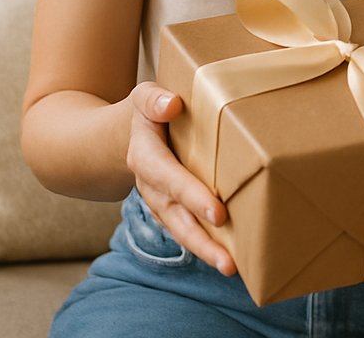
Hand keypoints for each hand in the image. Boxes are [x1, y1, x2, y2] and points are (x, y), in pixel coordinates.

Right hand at [124, 81, 235, 274]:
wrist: (132, 132)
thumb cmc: (150, 110)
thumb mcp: (144, 95)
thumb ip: (154, 100)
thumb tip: (172, 105)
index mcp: (145, 156)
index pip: (170, 178)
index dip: (192, 196)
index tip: (218, 213)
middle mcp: (151, 186)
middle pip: (176, 218)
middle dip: (201, 240)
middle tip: (227, 261)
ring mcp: (160, 202)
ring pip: (181, 231)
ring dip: (206, 251)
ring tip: (232, 268)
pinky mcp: (171, 210)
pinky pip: (187, 230)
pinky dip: (206, 245)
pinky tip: (230, 258)